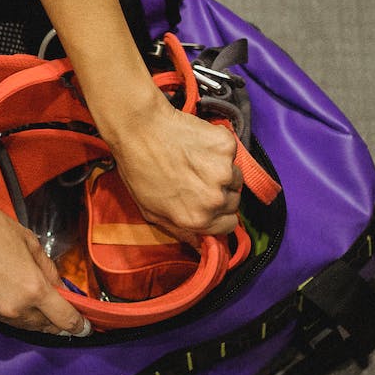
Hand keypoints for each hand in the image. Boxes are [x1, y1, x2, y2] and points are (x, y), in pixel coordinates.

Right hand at [0, 189, 90, 335]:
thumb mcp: (28, 241)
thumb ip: (47, 268)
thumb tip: (55, 284)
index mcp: (33, 289)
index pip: (65, 320)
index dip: (79, 325)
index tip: (85, 326)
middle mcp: (16, 308)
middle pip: (47, 326)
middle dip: (57, 319)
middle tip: (60, 305)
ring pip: (27, 325)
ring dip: (37, 318)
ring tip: (37, 299)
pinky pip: (7, 319)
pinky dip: (17, 313)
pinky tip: (15, 295)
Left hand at [107, 100, 242, 240]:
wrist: (139, 129)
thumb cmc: (138, 170)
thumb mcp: (151, 211)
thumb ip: (180, 231)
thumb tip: (200, 245)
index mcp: (197, 219)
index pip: (229, 225)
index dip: (219, 215)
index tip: (209, 203)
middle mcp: (215, 199)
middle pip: (234, 202)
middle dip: (220, 193)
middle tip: (197, 179)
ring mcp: (224, 171)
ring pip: (235, 177)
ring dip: (222, 171)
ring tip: (196, 161)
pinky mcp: (227, 147)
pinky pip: (232, 153)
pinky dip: (220, 150)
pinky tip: (197, 145)